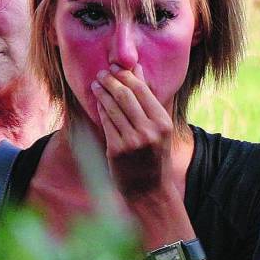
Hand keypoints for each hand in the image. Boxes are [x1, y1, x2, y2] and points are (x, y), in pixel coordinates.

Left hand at [91, 63, 173, 199]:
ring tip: (96, 84)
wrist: (149, 191)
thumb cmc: (155, 157)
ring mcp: (132, 141)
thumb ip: (149, 100)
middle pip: (125, 97)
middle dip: (111, 81)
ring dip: (102, 93)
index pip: (142, 91)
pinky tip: (98, 103)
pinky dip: (101, 110)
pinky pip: (106, 124)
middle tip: (102, 73)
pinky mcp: (116, 151)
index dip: (126, 76)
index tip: (116, 68)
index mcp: (163, 123)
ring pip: (112, 109)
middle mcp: (149, 131)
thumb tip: (138, 70)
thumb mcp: (159, 129)